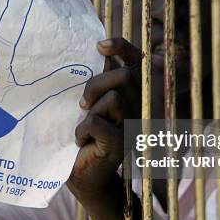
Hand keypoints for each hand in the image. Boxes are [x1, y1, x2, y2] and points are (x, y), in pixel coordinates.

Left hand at [68, 37, 141, 199]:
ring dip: (89, 112)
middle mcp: (138, 107)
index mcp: (131, 94)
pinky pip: (96, 122)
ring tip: (84, 128)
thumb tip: (92, 51)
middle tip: (82, 104)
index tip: (100, 46)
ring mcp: (132, 126)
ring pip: (112, 98)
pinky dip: (82, 130)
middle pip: (125, 75)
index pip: (137, 61)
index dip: (123, 47)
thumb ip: (95, 80)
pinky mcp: (120, 144)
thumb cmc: (82, 133)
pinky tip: (82, 141)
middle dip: (96, 85)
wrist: (82, 173)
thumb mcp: (88, 102)